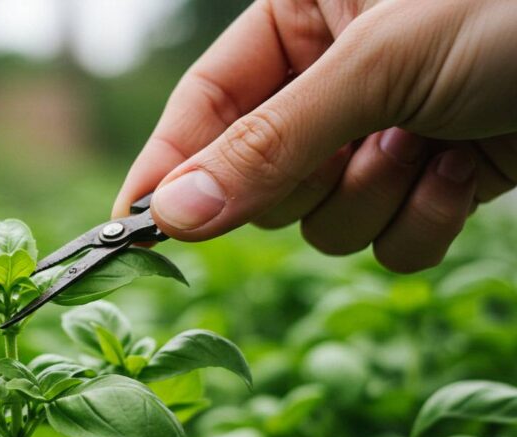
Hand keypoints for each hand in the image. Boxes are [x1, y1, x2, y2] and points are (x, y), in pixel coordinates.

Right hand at [116, 0, 515, 272]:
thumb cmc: (514, 10)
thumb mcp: (377, 65)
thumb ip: (268, 144)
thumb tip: (173, 214)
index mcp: (301, 19)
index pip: (203, 105)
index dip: (169, 167)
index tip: (132, 228)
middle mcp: (333, 80)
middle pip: (257, 176)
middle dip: (303, 179)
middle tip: (347, 150)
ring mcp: (382, 133)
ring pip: (319, 220)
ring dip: (370, 199)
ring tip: (425, 145)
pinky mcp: (432, 178)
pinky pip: (386, 241)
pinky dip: (423, 219)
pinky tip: (464, 168)